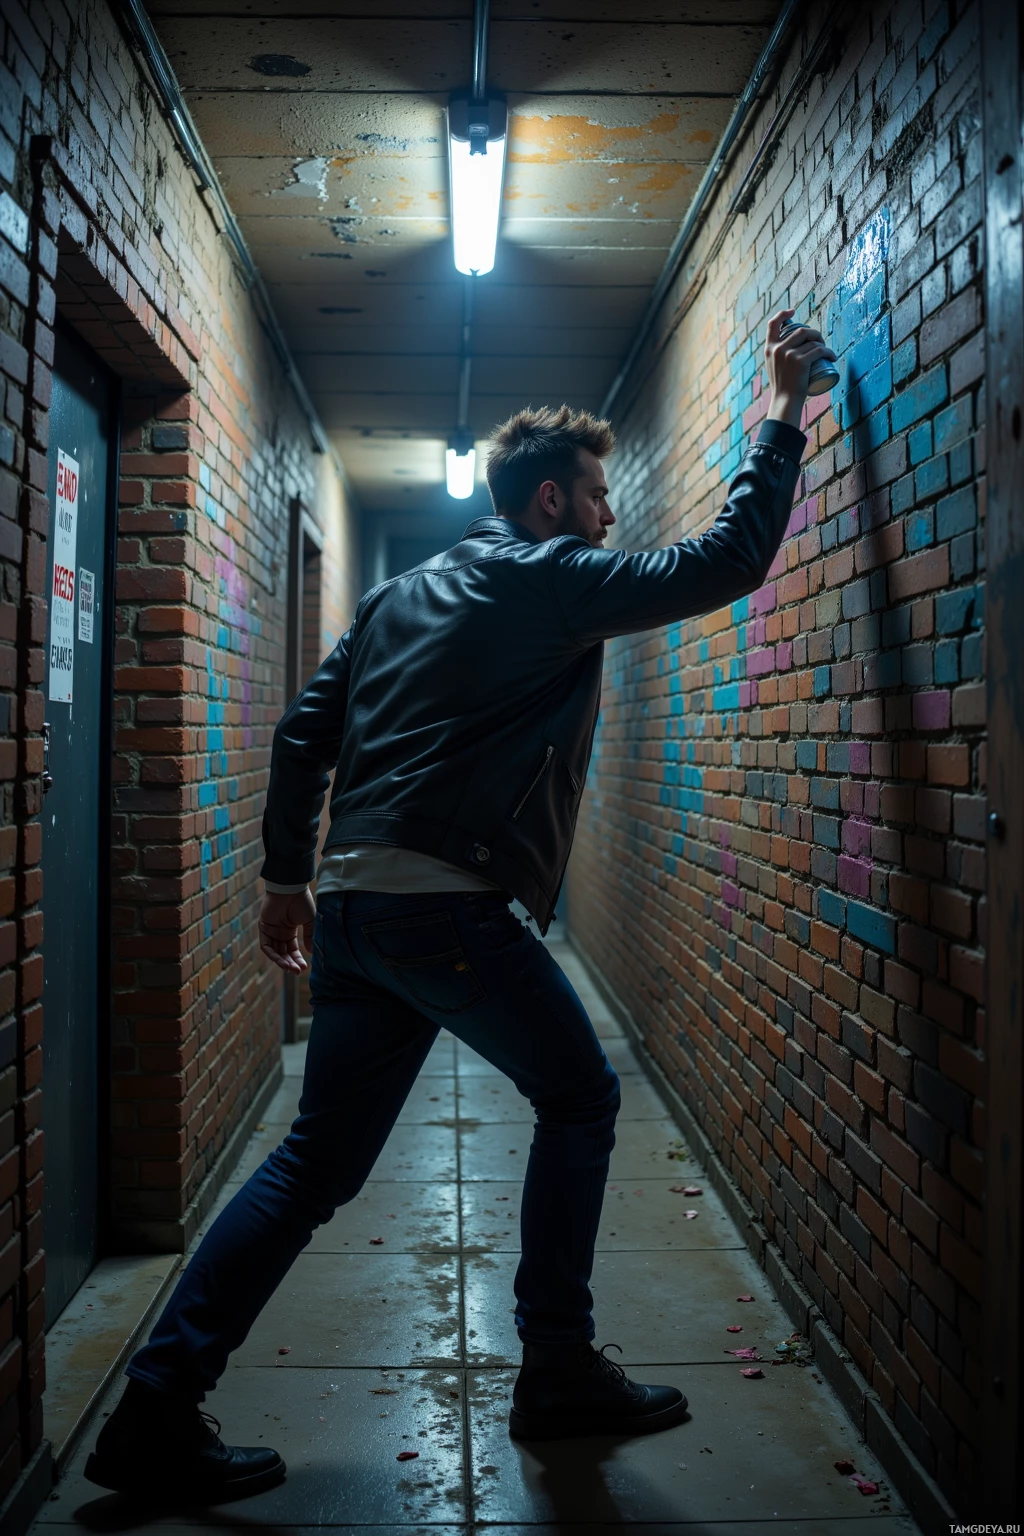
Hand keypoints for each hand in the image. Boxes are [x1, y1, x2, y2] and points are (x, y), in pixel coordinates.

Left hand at [259, 888, 315, 972]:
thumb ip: (310, 936)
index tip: (305, 968)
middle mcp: (279, 932)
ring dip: (282, 962)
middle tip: (298, 971)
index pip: (292, 950)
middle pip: (283, 953)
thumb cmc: (302, 902)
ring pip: (275, 952)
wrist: (291, 889)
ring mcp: (271, 931)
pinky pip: (266, 946)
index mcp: (290, 930)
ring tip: (291, 969)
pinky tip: (281, 962)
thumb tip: (311, 953)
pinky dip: (272, 955)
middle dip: (290, 963)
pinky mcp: (264, 928)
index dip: (298, 959)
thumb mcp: (310, 921)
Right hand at [764, 309, 836, 426]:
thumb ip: (777, 356)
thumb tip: (787, 343)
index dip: (783, 314)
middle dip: (814, 333)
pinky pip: (820, 351)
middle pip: (801, 331)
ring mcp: (789, 355)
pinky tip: (832, 356)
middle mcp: (777, 349)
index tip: (793, 311)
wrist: (784, 402)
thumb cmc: (782, 387)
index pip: (773, 324)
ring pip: (812, 340)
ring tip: (826, 351)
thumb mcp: (774, 367)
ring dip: (823, 343)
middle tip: (820, 343)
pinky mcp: (801, 362)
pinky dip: (829, 353)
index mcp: (769, 349)